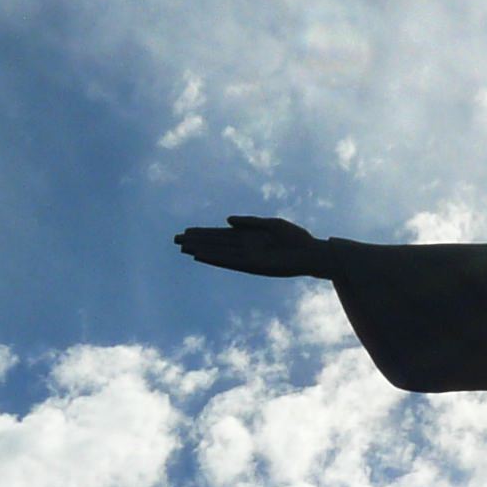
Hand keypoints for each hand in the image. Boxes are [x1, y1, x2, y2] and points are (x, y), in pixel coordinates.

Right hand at [173, 215, 333, 277]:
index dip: (204, 233)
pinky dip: (215, 258)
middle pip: (215, 243)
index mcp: (249, 236)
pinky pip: (229, 261)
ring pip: (218, 252)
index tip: (188, 231)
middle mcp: (245, 247)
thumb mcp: (271, 224)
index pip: (221, 235)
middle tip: (175, 239)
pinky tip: (201, 256)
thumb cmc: (296, 238)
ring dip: (201, 250)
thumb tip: (227, 220)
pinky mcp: (252, 266)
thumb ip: (249, 222)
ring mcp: (247, 257)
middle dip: (196, 241)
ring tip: (183, 247)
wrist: (311, 253)